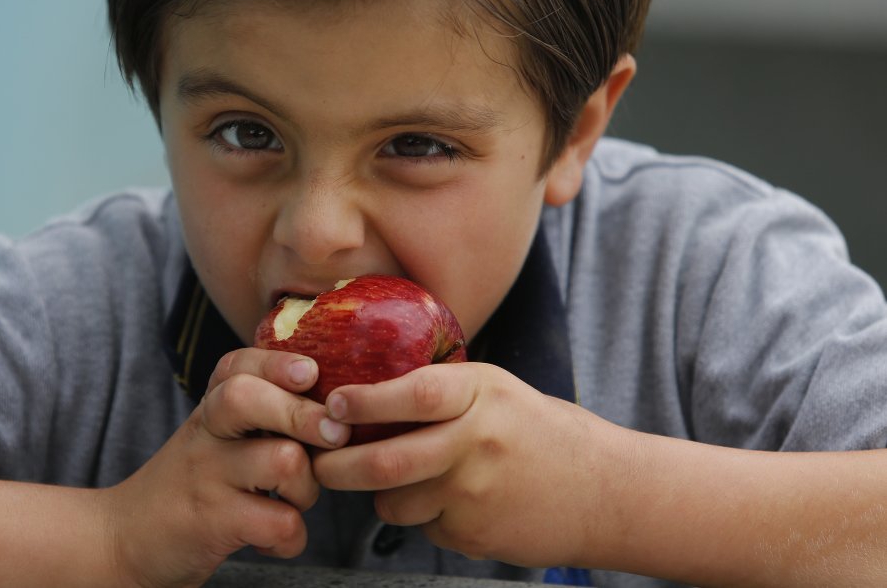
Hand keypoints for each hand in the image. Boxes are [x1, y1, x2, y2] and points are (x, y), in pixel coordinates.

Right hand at [102, 348, 350, 586]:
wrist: (124, 538)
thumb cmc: (191, 483)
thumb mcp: (215, 436)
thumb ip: (263, 413)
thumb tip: (335, 403)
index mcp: (210, 409)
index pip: (238, 365)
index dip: (278, 363)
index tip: (310, 373)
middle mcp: (205, 434)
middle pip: (249, 398)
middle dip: (304, 414)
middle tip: (335, 435)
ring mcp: (206, 477)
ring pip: (283, 461)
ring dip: (308, 488)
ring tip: (292, 502)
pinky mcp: (212, 524)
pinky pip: (280, 523)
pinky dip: (291, 539)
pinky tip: (273, 538)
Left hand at [312, 361, 612, 567]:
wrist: (604, 493)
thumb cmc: (541, 433)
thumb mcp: (498, 390)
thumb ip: (443, 389)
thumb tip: (366, 388)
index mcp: (482, 394)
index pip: (413, 394)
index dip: (365, 401)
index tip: (333, 404)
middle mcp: (477, 442)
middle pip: (388, 461)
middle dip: (338, 466)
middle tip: (318, 463)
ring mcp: (476, 494)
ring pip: (396, 502)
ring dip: (385, 496)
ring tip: (403, 482)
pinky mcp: (476, 535)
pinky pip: (425, 527)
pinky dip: (425, 517)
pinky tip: (455, 503)